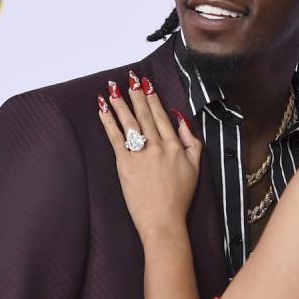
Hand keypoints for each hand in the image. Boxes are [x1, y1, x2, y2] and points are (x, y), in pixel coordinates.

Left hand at [98, 72, 201, 239]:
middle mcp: (158, 145)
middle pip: (145, 114)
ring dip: (120, 103)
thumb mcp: (195, 167)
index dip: (153, 99)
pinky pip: (115, 138)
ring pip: (129, 122)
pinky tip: (103, 110)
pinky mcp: (125, 164)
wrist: (163, 220)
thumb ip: (191, 142)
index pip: (162, 116)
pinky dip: (108, 122)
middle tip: (130, 78)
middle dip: (136, 95)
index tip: (147, 85)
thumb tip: (182, 121)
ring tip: (113, 89)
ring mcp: (140, 154)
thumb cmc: (179, 197)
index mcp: (175, 145)